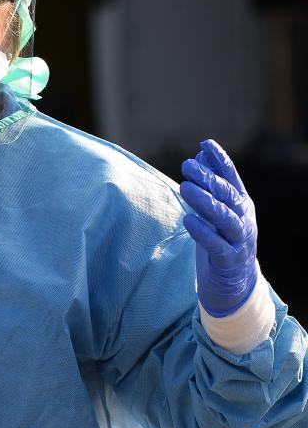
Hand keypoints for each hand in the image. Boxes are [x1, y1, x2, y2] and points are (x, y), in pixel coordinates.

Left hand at [180, 139, 257, 317]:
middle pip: (227, 196)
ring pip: (224, 218)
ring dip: (205, 202)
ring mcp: (239, 241)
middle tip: (186, 165)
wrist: (236, 283)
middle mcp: (243, 219)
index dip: (220, 160)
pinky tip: (188, 220)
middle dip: (208, 179)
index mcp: (240, 204)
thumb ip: (210, 184)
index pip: (231, 178)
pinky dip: (203, 232)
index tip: (205, 144)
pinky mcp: (229, 261)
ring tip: (185, 187)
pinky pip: (216, 245)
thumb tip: (200, 153)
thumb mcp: (217, 210)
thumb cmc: (222, 239)